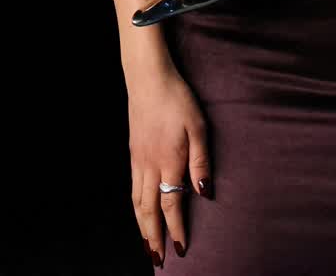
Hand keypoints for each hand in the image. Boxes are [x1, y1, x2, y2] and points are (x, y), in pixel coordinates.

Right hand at [127, 65, 211, 265]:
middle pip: (148, 210)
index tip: (180, 249)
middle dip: (153, 236)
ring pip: (136, 202)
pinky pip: (132, 188)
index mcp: (168, 161)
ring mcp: (138, 160)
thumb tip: (203, 192)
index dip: (175, 229)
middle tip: (157, 259)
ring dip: (141, 226)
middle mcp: (149, 166)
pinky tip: (138, 212)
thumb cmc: (177, 99)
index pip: (171, 205)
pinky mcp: (133, 152)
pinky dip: (135, 207)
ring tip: (146, 243)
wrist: (148, 78)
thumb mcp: (198, 127)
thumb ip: (201, 161)